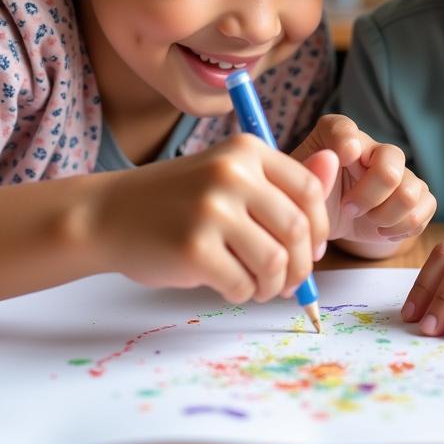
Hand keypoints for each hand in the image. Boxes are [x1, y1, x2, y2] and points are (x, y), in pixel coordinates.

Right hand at [92, 133, 338, 303]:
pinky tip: (231, 286)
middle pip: (298, 229)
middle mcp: (232, 173)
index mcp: (246, 150)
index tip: (313, 248)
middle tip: (290, 282)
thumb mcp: (230, 175)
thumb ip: (280, 179)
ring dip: (273, 284)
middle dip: (301, 266)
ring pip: (275, 261)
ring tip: (260, 287)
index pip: (309, 189)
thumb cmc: (178, 199)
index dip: (320, 225)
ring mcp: (212, 209)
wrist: (109, 214)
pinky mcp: (193, 247)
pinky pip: (242, 283)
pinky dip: (243, 293)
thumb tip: (335, 170)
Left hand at [290, 115, 435, 244]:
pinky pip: (426, 207)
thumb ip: (310, 173)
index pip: (343, 127)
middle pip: (390, 163)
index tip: (343, 158)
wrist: (330, 220)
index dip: (345, 141)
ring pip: (411, 191)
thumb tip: (338, 157)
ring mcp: (399, 170)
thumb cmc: (314, 198)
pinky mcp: (416, 195)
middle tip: (350, 209)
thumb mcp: (302, 189)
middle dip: (369, 195)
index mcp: (338, 139)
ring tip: (368, 221)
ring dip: (387, 215)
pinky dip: (403, 227)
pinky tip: (382, 230)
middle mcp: (373, 148)